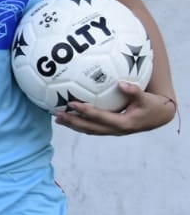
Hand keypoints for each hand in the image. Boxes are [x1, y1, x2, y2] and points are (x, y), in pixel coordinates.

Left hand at [55, 81, 177, 135]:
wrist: (159, 117)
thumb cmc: (151, 105)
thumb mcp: (146, 98)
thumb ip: (134, 91)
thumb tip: (121, 83)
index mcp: (123, 123)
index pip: (100, 117)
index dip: (85, 111)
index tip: (71, 103)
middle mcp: (116, 130)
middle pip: (90, 127)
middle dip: (72, 121)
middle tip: (56, 114)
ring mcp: (112, 131)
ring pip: (89, 129)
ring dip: (73, 125)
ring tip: (57, 119)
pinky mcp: (111, 129)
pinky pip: (93, 128)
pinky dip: (80, 124)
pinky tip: (69, 119)